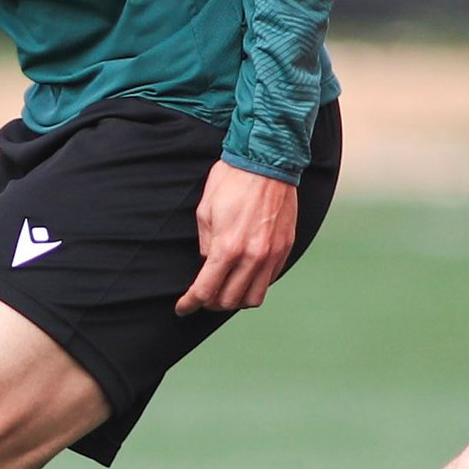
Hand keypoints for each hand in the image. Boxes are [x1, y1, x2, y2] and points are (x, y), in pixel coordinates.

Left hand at [177, 161, 298, 314]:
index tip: (182, 307)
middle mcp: (252, 256)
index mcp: (227, 248)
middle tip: (202, 297)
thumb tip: (207, 263)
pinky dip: (254, 284)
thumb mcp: (205, 212)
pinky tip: (244, 275)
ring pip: (254, 298)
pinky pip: (269, 280)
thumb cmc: (231, 181)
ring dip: (235, 300)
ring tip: (225, 291)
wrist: (267, 161)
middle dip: (210, 304)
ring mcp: (272, 254)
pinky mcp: (285, 247)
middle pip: (229, 301)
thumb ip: (205, 244)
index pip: (205, 291)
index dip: (190, 303)